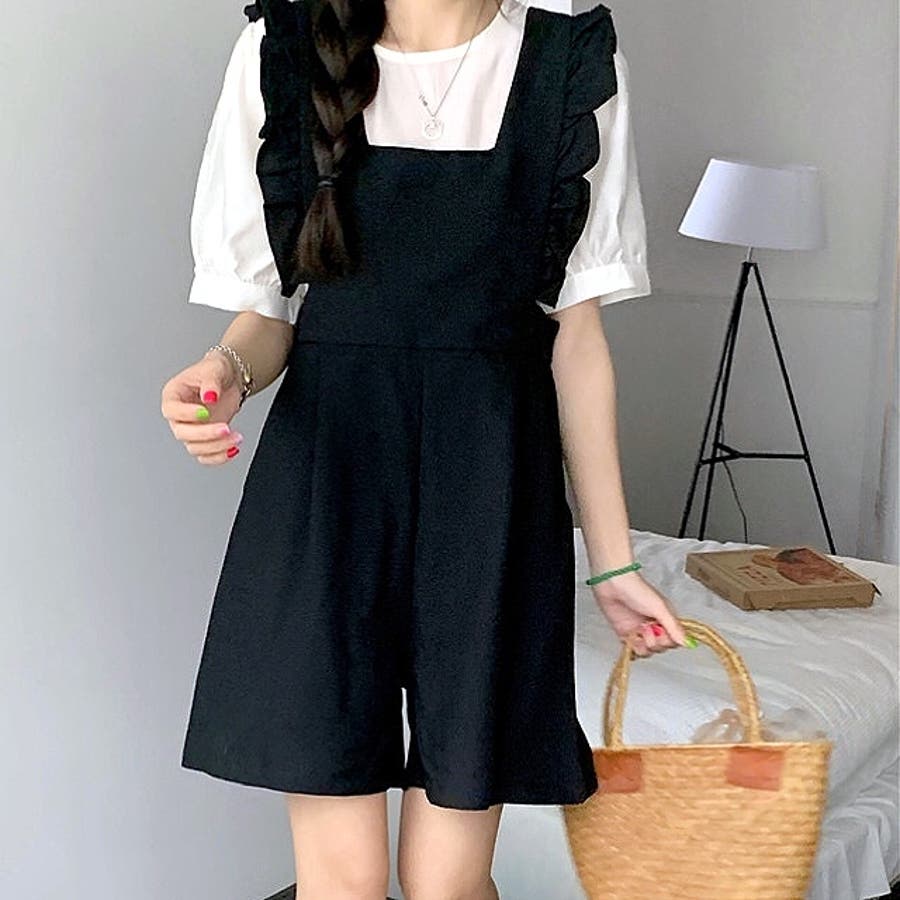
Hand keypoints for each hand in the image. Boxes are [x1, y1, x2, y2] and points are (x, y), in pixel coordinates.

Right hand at [161, 350, 244, 464]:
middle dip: (205, 434)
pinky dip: (219, 457)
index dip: (186, 414)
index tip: (205, 412)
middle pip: (182, 433)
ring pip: (195, 447)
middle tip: (226, 428)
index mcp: (173, 395)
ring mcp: (191, 429)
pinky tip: (233, 449)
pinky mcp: (205, 439)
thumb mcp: (214, 369)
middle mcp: (179, 416)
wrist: (229, 379)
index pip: (171, 410)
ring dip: (217, 447)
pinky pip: (206, 456)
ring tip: (237, 437)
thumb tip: (210, 396)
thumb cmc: (215, 370)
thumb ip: (210, 382)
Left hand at [591, 570, 689, 657]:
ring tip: (638, 630)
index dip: (668, 640)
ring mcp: (640, 631)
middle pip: (661, 647)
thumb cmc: (637, 590)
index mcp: (665, 619)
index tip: (662, 632)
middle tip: (647, 627)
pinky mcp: (626, 634)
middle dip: (655, 641)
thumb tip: (687, 642)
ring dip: (643, 644)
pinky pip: (633, 651)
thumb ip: (673, 626)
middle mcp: (654, 627)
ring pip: (648, 651)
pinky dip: (632, 648)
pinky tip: (630, 638)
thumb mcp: (659, 607)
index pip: (674, 640)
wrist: (613, 585)